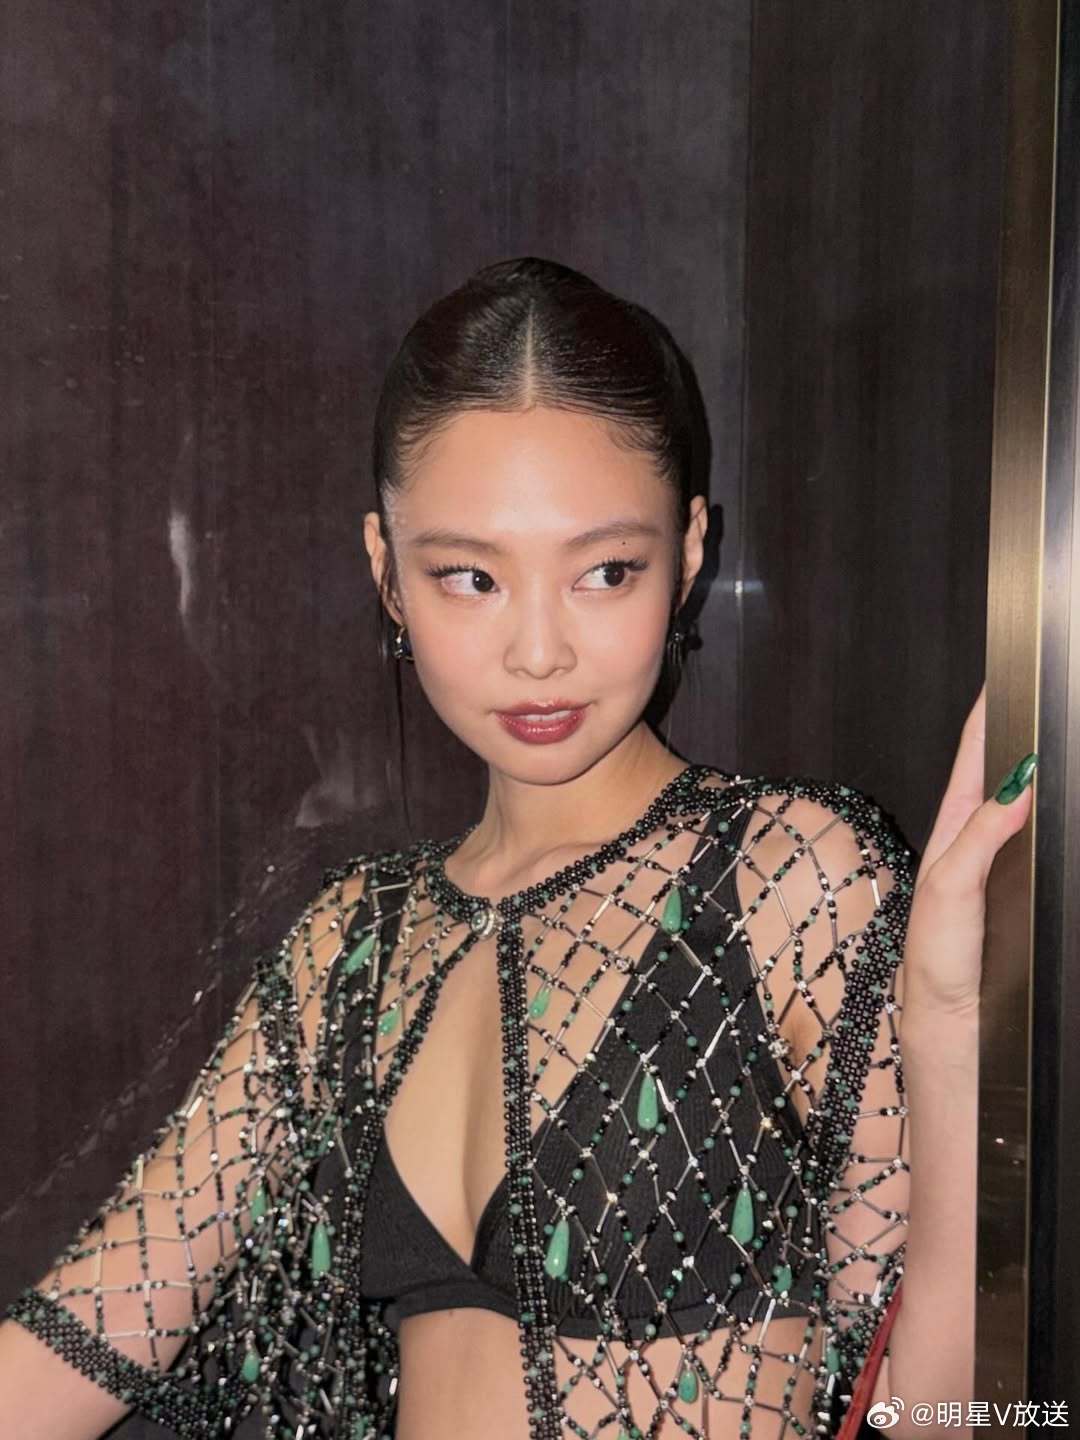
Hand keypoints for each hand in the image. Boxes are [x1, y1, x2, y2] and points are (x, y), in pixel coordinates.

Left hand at [902, 682, 1035, 1013]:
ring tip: (1059, 740)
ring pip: (1027, 801)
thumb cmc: (935, 954)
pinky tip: (1062, 803)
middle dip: (1026, 734)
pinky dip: (1050, 813)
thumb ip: (981, 836)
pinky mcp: (1022, 885)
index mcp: (953, 826)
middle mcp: (977, 836)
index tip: (1006, 679)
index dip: (989, 716)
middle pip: (1006, 772)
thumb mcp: (951, 888)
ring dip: (1042, 773)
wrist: (950, 1015)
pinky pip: (1040, 835)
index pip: (974, 756)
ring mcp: (1001, 859)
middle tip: (1049, 699)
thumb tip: (1016, 787)